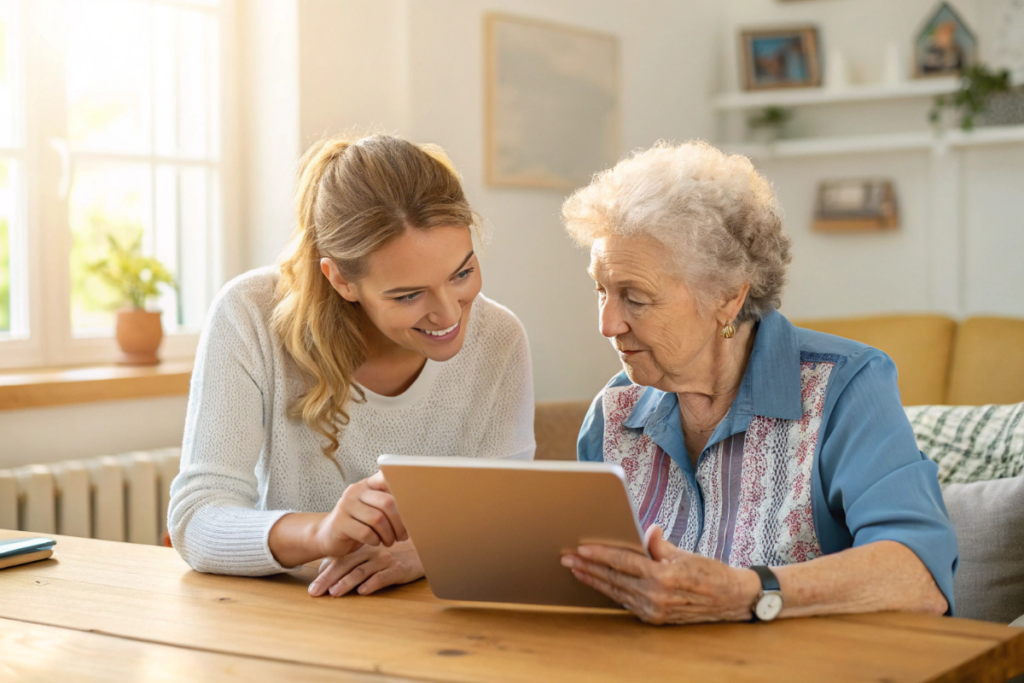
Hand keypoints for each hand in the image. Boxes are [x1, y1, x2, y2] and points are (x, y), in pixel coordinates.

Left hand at [308, 540, 423, 596]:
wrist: (424, 548)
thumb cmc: (394, 554)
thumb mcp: (371, 555)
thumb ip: (350, 561)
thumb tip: (324, 569)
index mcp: (362, 550)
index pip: (339, 561)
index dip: (324, 574)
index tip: (312, 589)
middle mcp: (371, 553)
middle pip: (346, 565)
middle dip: (328, 579)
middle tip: (315, 592)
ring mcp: (385, 560)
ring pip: (362, 570)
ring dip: (347, 582)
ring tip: (335, 593)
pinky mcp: (399, 569)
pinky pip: (384, 576)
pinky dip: (373, 583)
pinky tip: (363, 591)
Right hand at [312, 472, 407, 557]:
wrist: (328, 536)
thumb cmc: (357, 523)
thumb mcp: (373, 509)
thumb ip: (389, 504)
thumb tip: (417, 510)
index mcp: (367, 485)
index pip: (387, 478)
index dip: (402, 490)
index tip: (412, 505)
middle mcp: (356, 491)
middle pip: (387, 503)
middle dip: (399, 522)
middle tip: (403, 536)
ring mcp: (346, 505)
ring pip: (377, 519)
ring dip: (388, 534)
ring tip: (389, 541)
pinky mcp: (340, 523)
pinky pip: (365, 532)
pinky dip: (375, 540)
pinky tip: (375, 542)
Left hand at [560, 525, 760, 624]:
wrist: (731, 599)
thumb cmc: (710, 571)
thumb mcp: (685, 553)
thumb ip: (660, 544)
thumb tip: (647, 530)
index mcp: (663, 577)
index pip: (623, 562)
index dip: (600, 554)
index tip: (580, 548)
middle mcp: (656, 597)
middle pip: (613, 579)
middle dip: (588, 567)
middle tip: (567, 557)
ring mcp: (654, 611)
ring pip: (616, 592)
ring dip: (593, 580)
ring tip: (576, 569)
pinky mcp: (655, 618)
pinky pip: (626, 602)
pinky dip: (610, 591)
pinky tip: (597, 583)